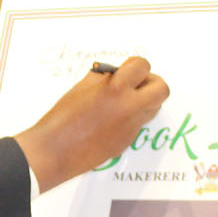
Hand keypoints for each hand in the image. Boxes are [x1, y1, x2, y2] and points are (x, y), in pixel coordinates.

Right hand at [14, 57, 168, 191]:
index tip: (126, 69)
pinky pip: (139, 123)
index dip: (135, 66)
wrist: (55, 150)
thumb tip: (116, 74)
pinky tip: (110, 120)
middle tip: (135, 84)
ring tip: (122, 101)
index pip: (143, 66)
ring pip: (154, 107)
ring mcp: (131, 127)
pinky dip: (130, 117)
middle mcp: (130, 107)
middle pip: (161, 89)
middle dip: (151, 83)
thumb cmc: (63, 117)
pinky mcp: (128, 142)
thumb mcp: (82, 87)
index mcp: (117, 89)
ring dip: (144, 100)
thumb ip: (104, 78)